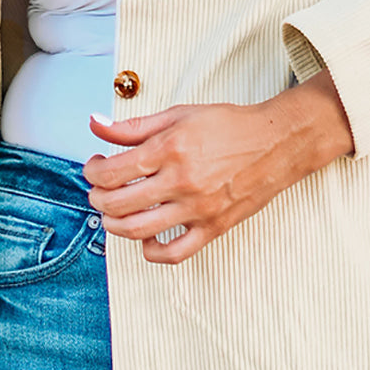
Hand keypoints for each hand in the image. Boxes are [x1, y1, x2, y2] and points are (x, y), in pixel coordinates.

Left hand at [83, 69, 352, 263]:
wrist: (277, 142)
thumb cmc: (229, 126)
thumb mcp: (178, 116)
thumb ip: (133, 126)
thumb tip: (94, 123)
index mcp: (171, 149)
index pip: (111, 172)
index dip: (93, 172)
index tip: (95, 166)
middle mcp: (182, 181)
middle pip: (118, 203)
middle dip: (97, 198)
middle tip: (99, 190)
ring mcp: (198, 208)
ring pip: (138, 231)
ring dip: (114, 225)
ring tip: (114, 212)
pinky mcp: (213, 227)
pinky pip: (175, 254)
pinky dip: (152, 252)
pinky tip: (146, 239)